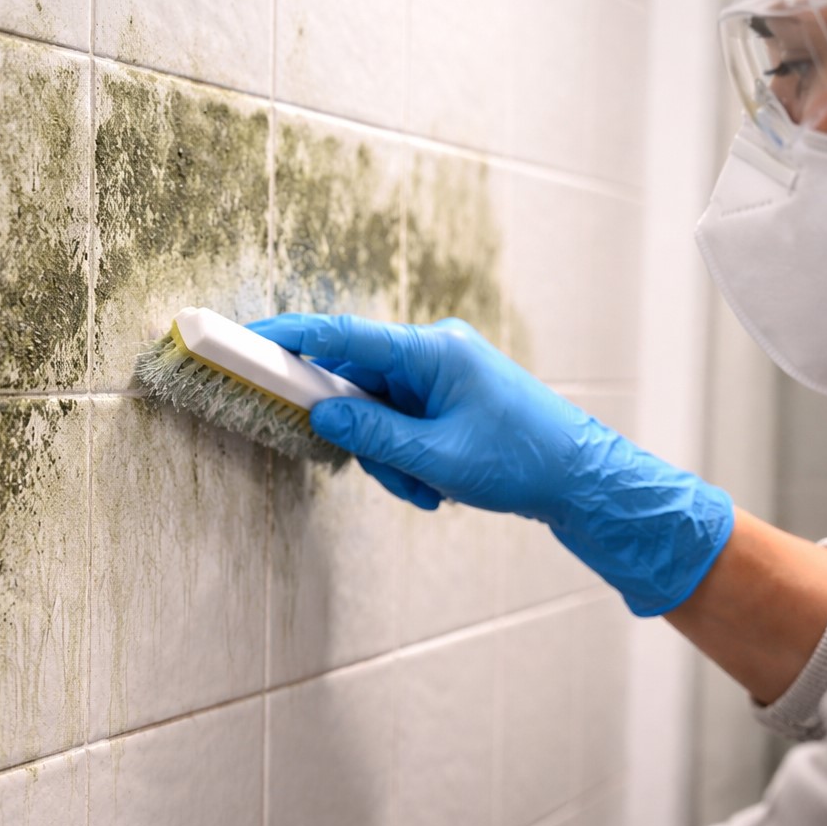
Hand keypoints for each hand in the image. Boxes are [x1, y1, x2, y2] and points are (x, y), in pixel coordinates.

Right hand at [248, 313, 735, 616]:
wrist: (584, 479)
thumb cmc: (521, 461)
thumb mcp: (438, 457)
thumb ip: (372, 435)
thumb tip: (317, 416)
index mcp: (432, 350)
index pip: (343, 335)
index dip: (288, 337)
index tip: (242, 338)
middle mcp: (433, 350)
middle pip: (356, 382)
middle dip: (362, 437)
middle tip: (394, 474)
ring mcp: (441, 372)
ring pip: (376, 411)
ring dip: (389, 457)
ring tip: (428, 490)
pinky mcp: (447, 394)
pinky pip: (401, 420)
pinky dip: (406, 457)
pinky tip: (437, 486)